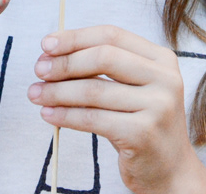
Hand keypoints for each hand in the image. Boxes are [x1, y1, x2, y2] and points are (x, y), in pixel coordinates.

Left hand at [27, 25, 205, 193]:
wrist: (170, 170)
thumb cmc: (142, 124)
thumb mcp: (133, 88)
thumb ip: (105, 68)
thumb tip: (53, 55)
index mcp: (162, 59)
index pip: (112, 35)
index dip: (76, 37)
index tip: (46, 45)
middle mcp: (164, 78)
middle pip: (103, 57)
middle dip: (65, 63)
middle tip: (39, 70)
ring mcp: (157, 106)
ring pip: (94, 90)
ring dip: (57, 91)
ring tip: (35, 94)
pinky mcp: (142, 133)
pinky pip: (92, 119)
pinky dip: (65, 115)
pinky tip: (49, 114)